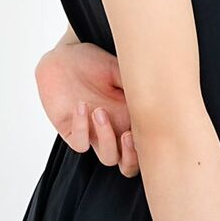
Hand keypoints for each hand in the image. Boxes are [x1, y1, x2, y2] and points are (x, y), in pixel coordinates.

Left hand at [35, 40, 140, 177]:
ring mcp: (94, 133)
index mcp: (130, 115)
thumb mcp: (117, 68)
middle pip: (129, 164)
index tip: (146, 132)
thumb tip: (157, 94)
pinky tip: (80, 105)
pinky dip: (82, 128)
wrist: (62, 57)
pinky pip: (80, 143)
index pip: (145, 144)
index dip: (149, 148)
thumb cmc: (91, 60)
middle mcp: (115, 128)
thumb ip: (133, 84)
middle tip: (127, 134)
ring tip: (99, 111)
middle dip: (131, 157)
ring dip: (106, 138)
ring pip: (108, 157)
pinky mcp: (72, 131)